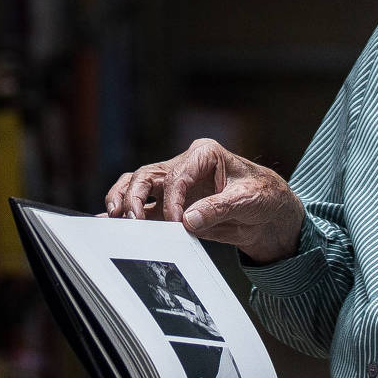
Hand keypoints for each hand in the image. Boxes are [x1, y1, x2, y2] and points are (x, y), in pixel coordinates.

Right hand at [103, 139, 305, 265]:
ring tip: (115, 218)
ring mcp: (175, 186)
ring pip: (138, 186)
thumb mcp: (248, 201)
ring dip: (123, 201)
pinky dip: (125, 213)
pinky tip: (108, 221)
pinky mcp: (171, 205)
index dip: (172, 199)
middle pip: (147, 175)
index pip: (178, 173)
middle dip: (135, 195)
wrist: (269, 214)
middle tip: (131, 219)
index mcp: (204, 154)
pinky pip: (143, 207)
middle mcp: (184, 166)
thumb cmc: (263, 197)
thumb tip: (189, 220)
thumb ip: (219, 209)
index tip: (175, 222)